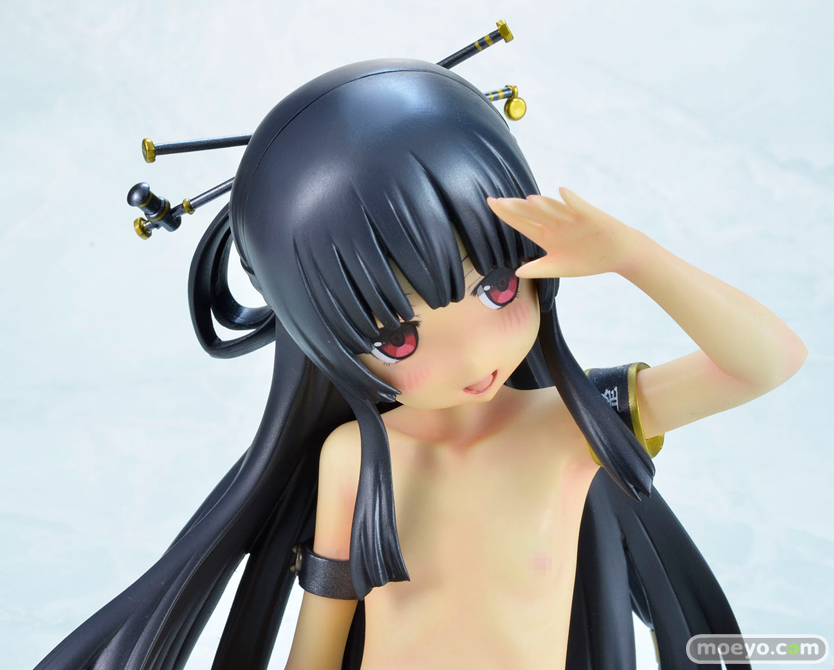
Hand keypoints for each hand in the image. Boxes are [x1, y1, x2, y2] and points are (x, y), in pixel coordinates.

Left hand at [486, 188, 637, 278]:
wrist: (618, 254)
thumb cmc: (588, 259)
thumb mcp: (560, 267)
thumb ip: (539, 268)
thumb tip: (516, 272)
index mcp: (546, 235)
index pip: (522, 223)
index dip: (507, 214)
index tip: (490, 203)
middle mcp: (556, 223)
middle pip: (534, 214)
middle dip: (517, 208)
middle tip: (498, 201)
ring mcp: (573, 218)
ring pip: (554, 210)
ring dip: (543, 205)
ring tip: (527, 200)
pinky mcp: (592, 216)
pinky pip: (581, 207)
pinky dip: (573, 201)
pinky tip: (563, 193)